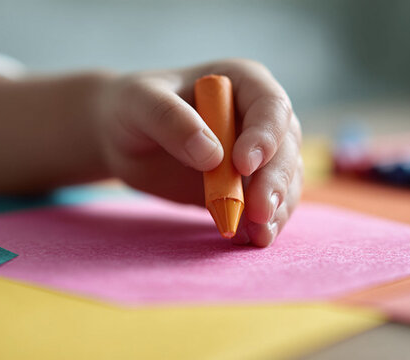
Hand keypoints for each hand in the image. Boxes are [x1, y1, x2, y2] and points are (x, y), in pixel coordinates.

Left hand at [96, 59, 303, 246]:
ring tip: (260, 235)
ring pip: (284, 180)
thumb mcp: (140, 103)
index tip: (242, 165)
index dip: (264, 136)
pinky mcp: (247, 187)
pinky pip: (266, 206)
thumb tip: (211, 154)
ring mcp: (258, 154)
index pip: (270, 106)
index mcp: (243, 82)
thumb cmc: (133, 108)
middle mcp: (259, 116)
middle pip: (286, 148)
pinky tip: (251, 239)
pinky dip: (263, 224)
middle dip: (275, 181)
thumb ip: (171, 119)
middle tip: (259, 211)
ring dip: (277, 208)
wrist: (124, 137)